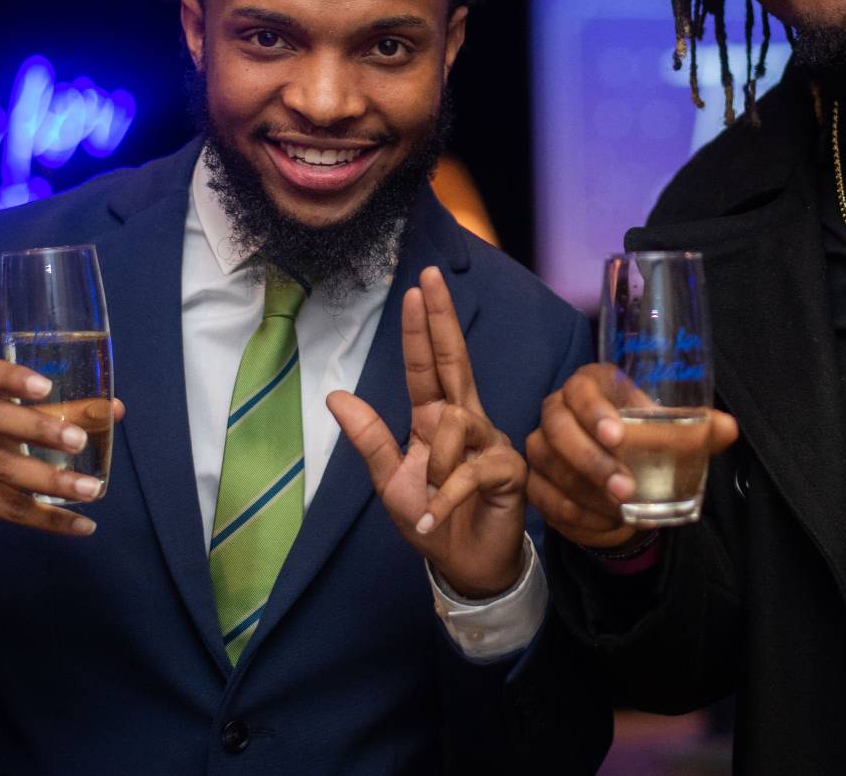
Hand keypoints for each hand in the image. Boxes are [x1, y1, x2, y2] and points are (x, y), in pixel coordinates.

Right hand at [0, 359, 123, 553]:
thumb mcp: (13, 419)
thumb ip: (61, 411)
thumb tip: (115, 409)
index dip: (13, 378)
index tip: (47, 387)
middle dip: (39, 429)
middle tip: (80, 442)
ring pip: (3, 468)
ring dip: (53, 481)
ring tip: (92, 490)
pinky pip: (7, 507)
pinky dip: (48, 518)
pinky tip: (81, 525)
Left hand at [328, 266, 526, 598]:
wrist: (465, 566)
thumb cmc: (432, 519)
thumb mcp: (390, 480)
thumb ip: (370, 438)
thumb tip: (335, 395)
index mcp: (437, 419)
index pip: (427, 365)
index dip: (423, 327)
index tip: (418, 287)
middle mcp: (467, 421)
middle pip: (454, 360)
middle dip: (441, 320)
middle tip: (431, 279)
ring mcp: (491, 442)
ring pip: (456, 424)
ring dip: (436, 465)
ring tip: (432, 497)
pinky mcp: (509, 470)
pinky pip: (470, 470)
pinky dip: (447, 498)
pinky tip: (435, 518)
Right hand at [525, 363, 739, 551]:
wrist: (621, 476)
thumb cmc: (645, 441)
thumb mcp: (672, 433)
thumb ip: (700, 431)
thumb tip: (727, 429)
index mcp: (591, 385)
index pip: (582, 388)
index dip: (594, 410)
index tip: (617, 435)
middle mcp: (558, 410)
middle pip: (558, 428)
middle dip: (591, 460)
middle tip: (624, 488)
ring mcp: (541, 446)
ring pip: (549, 465)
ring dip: (585, 491)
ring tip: (620, 510)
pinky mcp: (535, 480)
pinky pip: (544, 498)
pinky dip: (574, 514)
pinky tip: (604, 523)